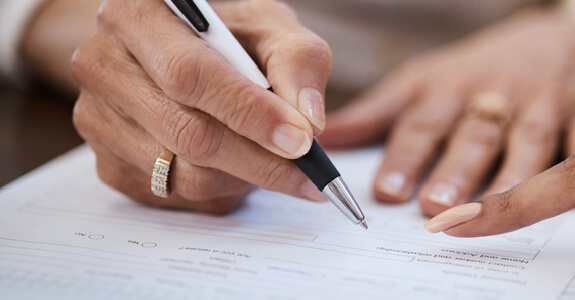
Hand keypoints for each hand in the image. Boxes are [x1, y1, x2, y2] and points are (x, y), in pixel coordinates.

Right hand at [72, 0, 332, 212]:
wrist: (176, 50)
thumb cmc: (226, 36)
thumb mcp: (268, 28)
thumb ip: (297, 62)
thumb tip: (308, 121)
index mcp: (137, 14)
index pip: (192, 74)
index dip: (250, 112)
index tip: (300, 140)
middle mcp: (103, 65)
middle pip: (187, 134)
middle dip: (259, 160)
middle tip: (308, 172)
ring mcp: (97, 119)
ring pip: (184, 175)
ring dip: (244, 177)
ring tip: (274, 160)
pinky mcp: (107, 163)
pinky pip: (176, 197)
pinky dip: (221, 191)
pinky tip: (239, 166)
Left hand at [318, 9, 574, 216]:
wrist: (570, 43)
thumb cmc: (484, 72)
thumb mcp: (427, 81)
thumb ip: (378, 113)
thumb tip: (327, 138)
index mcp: (452, 87)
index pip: (423, 121)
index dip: (404, 155)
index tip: (384, 192)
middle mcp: (497, 94)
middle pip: (474, 133)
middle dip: (454, 169)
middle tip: (433, 206)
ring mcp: (546, 104)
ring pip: (529, 143)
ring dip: (509, 177)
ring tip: (489, 210)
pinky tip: (570, 205)